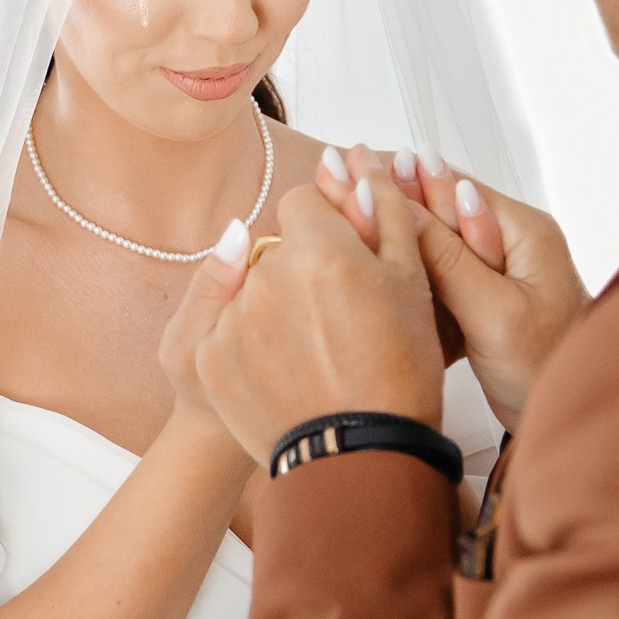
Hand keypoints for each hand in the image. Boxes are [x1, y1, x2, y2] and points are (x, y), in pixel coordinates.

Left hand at [167, 177, 448, 465]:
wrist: (359, 458)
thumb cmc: (397, 373)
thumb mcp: (410, 284)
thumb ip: (381, 214)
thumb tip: (352, 160)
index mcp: (320, 249)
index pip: (306, 203)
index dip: (330, 232)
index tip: (346, 267)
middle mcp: (267, 275)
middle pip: (278, 246)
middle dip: (302, 269)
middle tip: (337, 319)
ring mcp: (231, 317)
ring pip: (252, 285)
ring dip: (275, 305)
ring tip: (313, 352)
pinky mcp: (207, 355)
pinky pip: (225, 325)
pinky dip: (247, 341)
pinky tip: (283, 370)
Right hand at [316, 144, 589, 427]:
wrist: (576, 419)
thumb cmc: (551, 367)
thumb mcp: (494, 311)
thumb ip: (448, 259)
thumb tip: (402, 208)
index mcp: (525, 233)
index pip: (456, 189)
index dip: (406, 175)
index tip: (361, 160)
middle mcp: (514, 245)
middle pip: (445, 208)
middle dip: (397, 192)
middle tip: (346, 166)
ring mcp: (501, 275)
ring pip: (439, 242)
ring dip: (400, 227)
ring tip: (351, 204)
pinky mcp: (487, 306)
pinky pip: (443, 275)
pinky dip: (413, 265)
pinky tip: (380, 255)